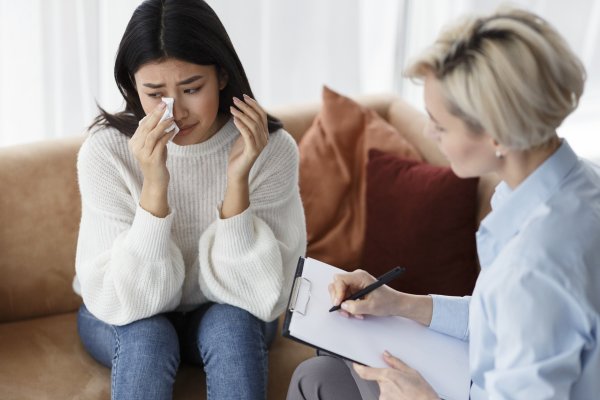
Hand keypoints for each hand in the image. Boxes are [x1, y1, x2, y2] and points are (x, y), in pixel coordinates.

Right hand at [129, 101, 175, 216]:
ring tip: (171, 118)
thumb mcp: (154, 146)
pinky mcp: (152, 160)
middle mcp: (136, 147)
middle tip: (164, 105)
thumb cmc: (156, 162)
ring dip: (162, 125)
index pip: (142, 125)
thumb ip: (155, 135)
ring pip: (152, 135)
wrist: (156, 182)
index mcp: (134, 142)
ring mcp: (143, 154)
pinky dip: (167, 136)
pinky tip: (173, 130)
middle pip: (146, 127)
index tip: (160, 105)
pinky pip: (160, 144)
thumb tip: (162, 119)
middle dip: (155, 115)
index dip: (151, 114)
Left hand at [228, 94, 268, 181]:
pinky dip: (241, 125)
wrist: (237, 172)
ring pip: (253, 125)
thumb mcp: (243, 136)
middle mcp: (265, 139)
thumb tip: (241, 110)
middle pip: (258, 118)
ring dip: (242, 114)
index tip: (243, 96)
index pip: (262, 115)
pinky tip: (234, 119)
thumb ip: (246, 125)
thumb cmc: (238, 154)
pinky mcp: (252, 151)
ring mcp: (260, 145)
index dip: (254, 104)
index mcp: (264, 134)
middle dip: (246, 107)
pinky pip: (248, 135)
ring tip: (232, 108)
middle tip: (235, 99)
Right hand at [328, 269, 400, 318]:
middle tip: (342, 310)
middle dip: (337, 298)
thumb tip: (343, 306)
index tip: (338, 303)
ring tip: (352, 314)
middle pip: (336, 285)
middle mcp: (356, 278)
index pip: (340, 279)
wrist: (396, 304)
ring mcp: (355, 285)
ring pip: (339, 293)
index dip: (337, 291)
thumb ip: (356, 306)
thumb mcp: (371, 306)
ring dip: (343, 305)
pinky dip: (347, 307)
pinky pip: (345, 298)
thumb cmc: (387, 302)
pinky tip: (356, 313)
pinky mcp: (355, 291)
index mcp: (360, 276)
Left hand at [353, 351, 438, 399]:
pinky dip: (393, 396)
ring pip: (383, 390)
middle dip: (386, 379)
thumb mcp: (412, 372)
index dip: (358, 367)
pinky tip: (402, 396)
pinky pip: (386, 397)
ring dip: (390, 389)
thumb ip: (396, 362)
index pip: (365, 372)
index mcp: (388, 376)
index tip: (356, 364)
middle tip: (399, 382)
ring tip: (404, 390)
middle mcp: (384, 388)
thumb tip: (386, 355)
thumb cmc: (422, 392)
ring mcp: (384, 398)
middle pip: (378, 380)